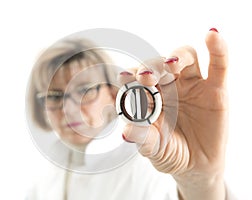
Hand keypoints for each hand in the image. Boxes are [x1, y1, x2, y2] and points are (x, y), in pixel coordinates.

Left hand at [119, 29, 227, 199]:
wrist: (196, 166)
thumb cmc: (170, 153)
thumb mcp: (154, 149)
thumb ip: (142, 138)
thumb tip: (126, 131)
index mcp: (148, 95)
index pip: (137, 79)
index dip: (130, 75)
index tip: (124, 78)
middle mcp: (167, 86)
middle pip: (158, 65)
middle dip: (151, 67)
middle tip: (146, 77)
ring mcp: (191, 84)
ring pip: (185, 58)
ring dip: (176, 57)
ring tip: (171, 65)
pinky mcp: (214, 88)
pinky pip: (218, 65)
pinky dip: (217, 49)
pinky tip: (212, 36)